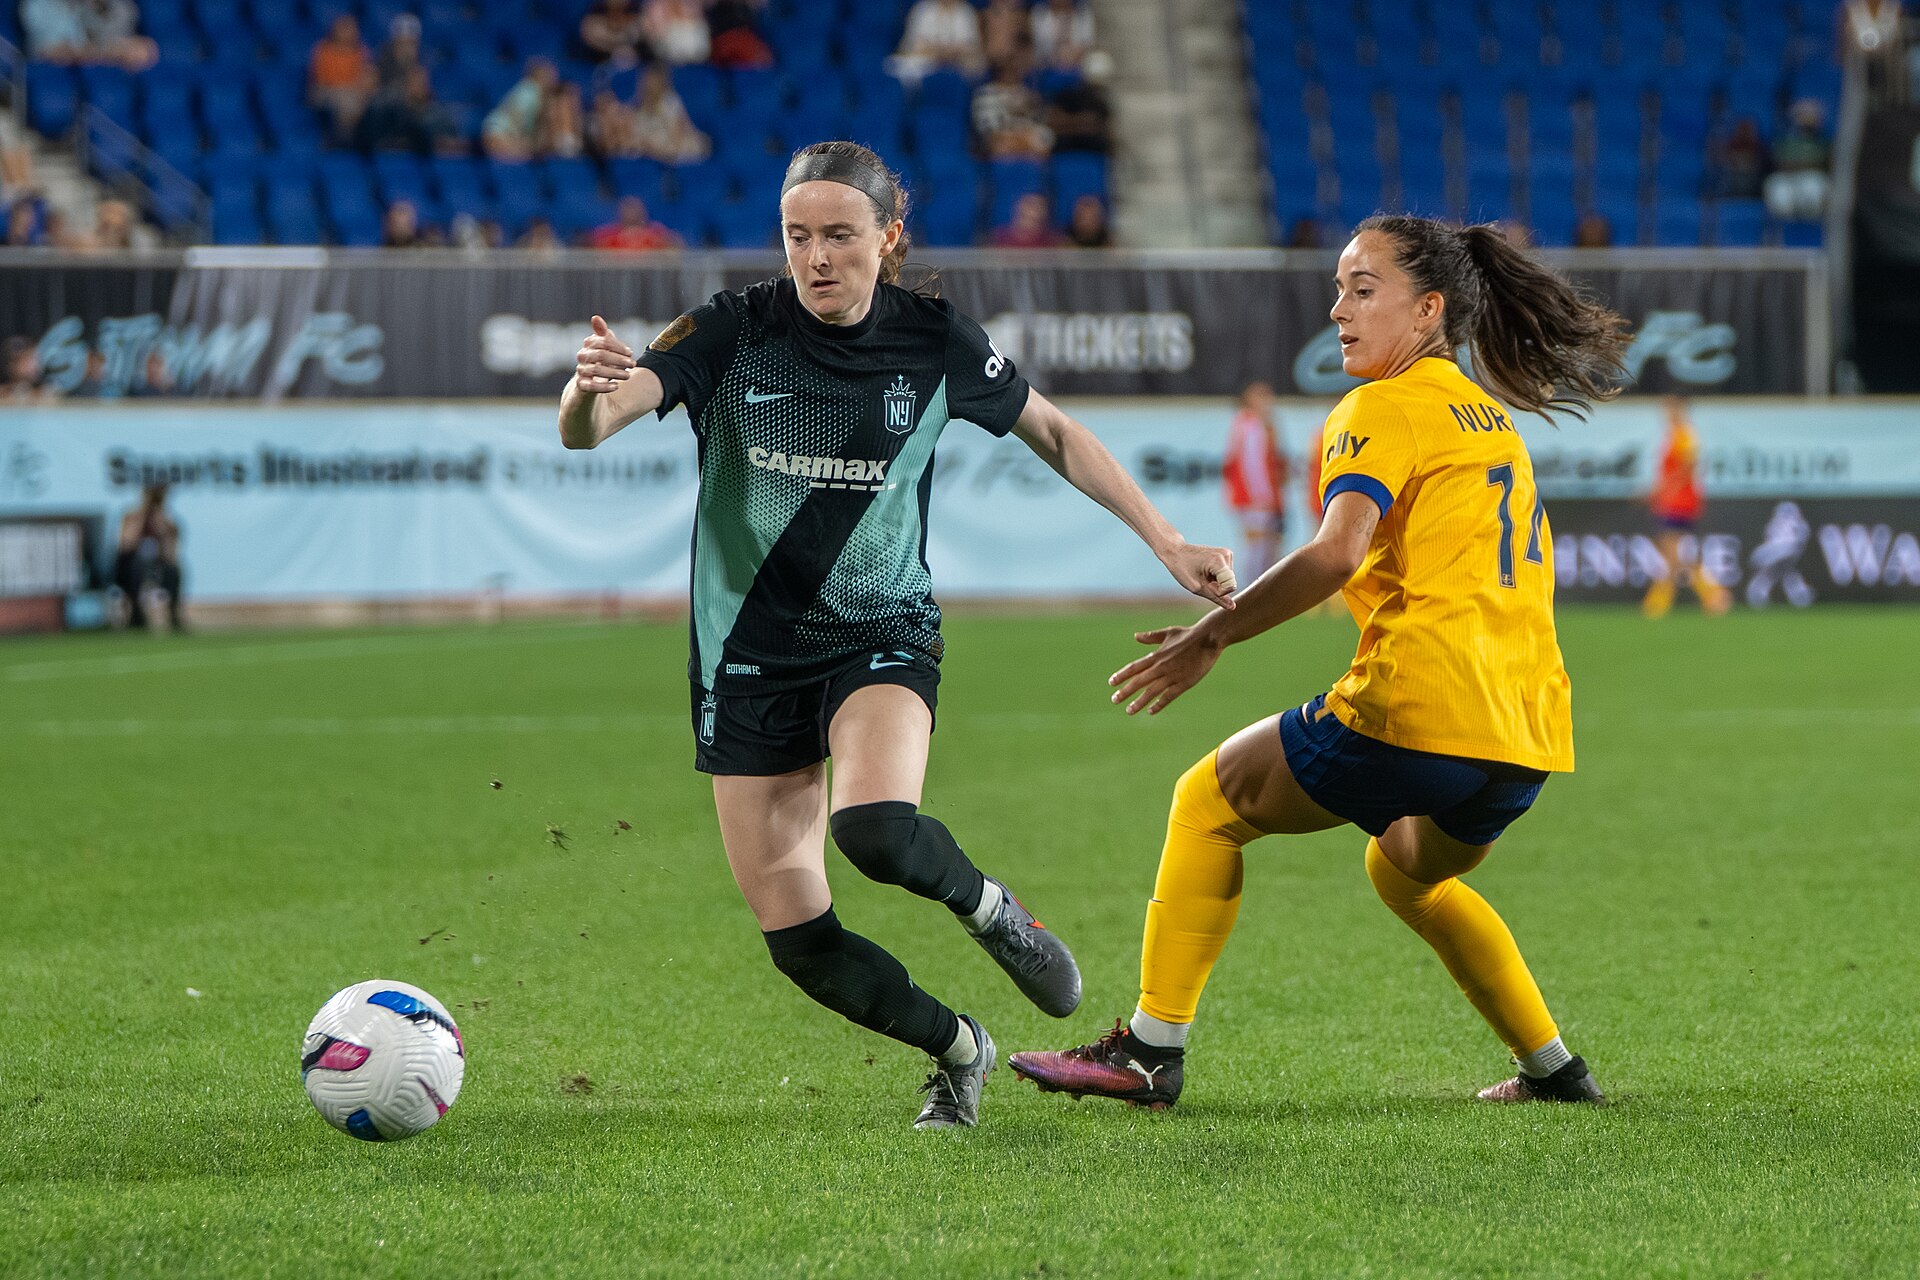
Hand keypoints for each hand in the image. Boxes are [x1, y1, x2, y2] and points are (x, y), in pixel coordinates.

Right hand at [574, 315, 632, 393]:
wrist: (588, 382)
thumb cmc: (601, 361)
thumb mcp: (605, 347)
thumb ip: (604, 334)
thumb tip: (595, 317)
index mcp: (589, 344)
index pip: (603, 341)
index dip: (618, 347)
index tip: (630, 353)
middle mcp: (582, 356)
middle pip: (600, 355)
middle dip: (619, 359)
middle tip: (633, 364)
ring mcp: (581, 370)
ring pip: (596, 370)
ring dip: (615, 372)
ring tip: (628, 376)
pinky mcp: (581, 385)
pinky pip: (591, 386)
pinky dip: (604, 387)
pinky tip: (616, 386)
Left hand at [1108, 623, 1225, 715]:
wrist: (1209, 639)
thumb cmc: (1189, 634)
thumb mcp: (1168, 633)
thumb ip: (1151, 637)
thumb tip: (1136, 636)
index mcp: (1157, 656)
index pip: (1134, 667)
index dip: (1122, 675)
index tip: (1111, 683)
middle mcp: (1161, 667)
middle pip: (1139, 681)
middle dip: (1125, 692)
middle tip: (1114, 700)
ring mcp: (1172, 676)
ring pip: (1151, 691)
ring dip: (1139, 702)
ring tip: (1129, 710)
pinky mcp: (1184, 683)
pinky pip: (1168, 696)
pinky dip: (1159, 704)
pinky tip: (1150, 711)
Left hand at [1160, 540, 1236, 608]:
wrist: (1175, 551)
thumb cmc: (1182, 568)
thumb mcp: (1196, 587)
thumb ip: (1216, 598)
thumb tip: (1233, 607)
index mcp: (1219, 560)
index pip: (1230, 586)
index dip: (1219, 592)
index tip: (1205, 585)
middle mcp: (1226, 555)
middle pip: (1230, 583)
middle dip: (1217, 586)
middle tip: (1201, 580)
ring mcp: (1227, 554)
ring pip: (1228, 580)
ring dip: (1216, 582)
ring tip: (1202, 574)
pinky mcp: (1226, 555)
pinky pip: (1226, 575)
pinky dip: (1216, 577)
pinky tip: (1205, 572)